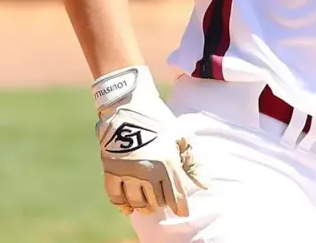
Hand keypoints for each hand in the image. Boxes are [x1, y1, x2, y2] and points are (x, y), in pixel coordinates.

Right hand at [92, 66, 205, 216]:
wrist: (129, 104)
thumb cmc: (159, 120)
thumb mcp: (182, 136)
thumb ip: (194, 162)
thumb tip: (204, 185)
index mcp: (167, 162)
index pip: (175, 195)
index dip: (180, 207)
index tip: (182, 212)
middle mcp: (148, 171)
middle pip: (157, 201)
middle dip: (162, 203)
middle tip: (163, 198)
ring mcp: (128, 172)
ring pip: (138, 202)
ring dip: (145, 206)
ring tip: (149, 203)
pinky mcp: (111, 170)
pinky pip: (116, 197)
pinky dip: (123, 205)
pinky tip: (128, 207)